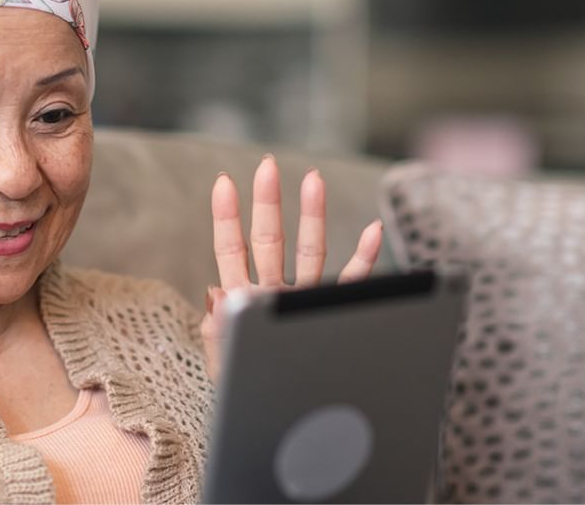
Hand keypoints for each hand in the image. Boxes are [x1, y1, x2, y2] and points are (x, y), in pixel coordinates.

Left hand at [201, 155, 382, 383]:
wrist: (274, 423)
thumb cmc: (243, 393)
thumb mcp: (223, 366)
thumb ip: (217, 332)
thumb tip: (215, 294)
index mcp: (241, 301)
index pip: (231, 250)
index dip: (226, 217)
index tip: (224, 182)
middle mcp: (272, 292)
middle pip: (268, 239)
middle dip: (267, 202)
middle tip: (267, 165)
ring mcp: (300, 299)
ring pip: (309, 249)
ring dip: (312, 215)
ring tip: (313, 178)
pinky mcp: (327, 312)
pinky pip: (348, 281)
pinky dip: (362, 258)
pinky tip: (372, 230)